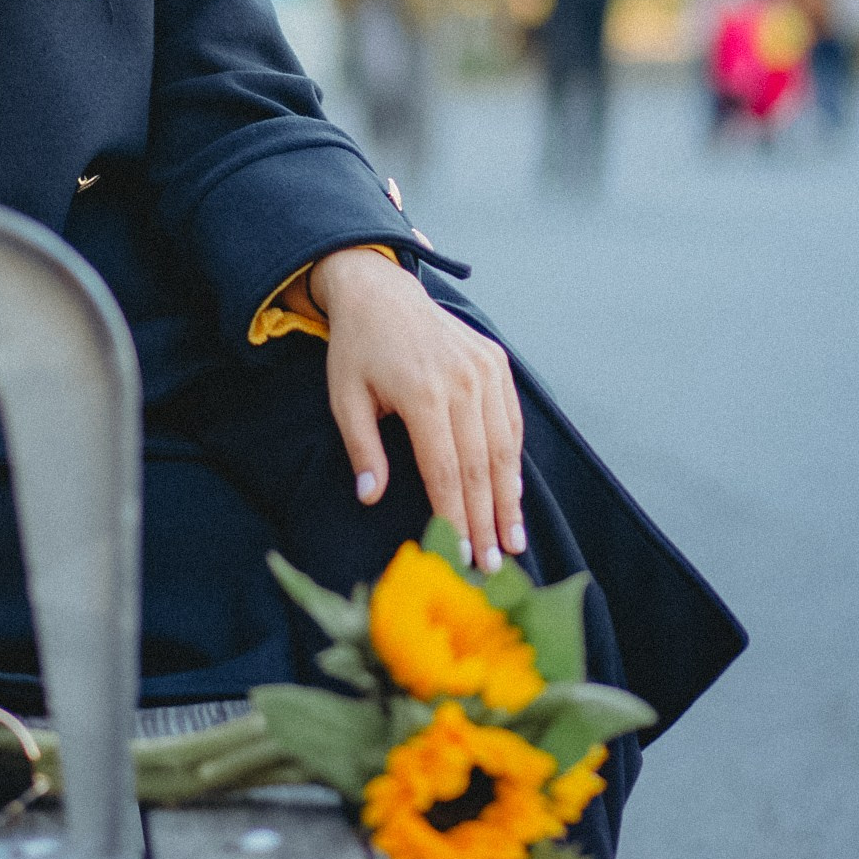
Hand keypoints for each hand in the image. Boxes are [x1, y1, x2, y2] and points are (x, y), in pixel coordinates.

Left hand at [307, 245, 525, 571]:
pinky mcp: (496, 362)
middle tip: (493, 567)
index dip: (454, 516)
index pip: (444, 469)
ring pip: (503, 447)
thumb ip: (362, 449)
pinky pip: (511, 420)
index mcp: (422, 391)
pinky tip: (512, 494)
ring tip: (513, 541)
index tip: (461, 555)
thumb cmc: (357, 350)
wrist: (381, 292)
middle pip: (479, 466)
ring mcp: (484, 369)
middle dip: (486, 521)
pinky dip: (513, 460)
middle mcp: (462, 380)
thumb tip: (370, 498)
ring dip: (509, 499)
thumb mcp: (345, 397)